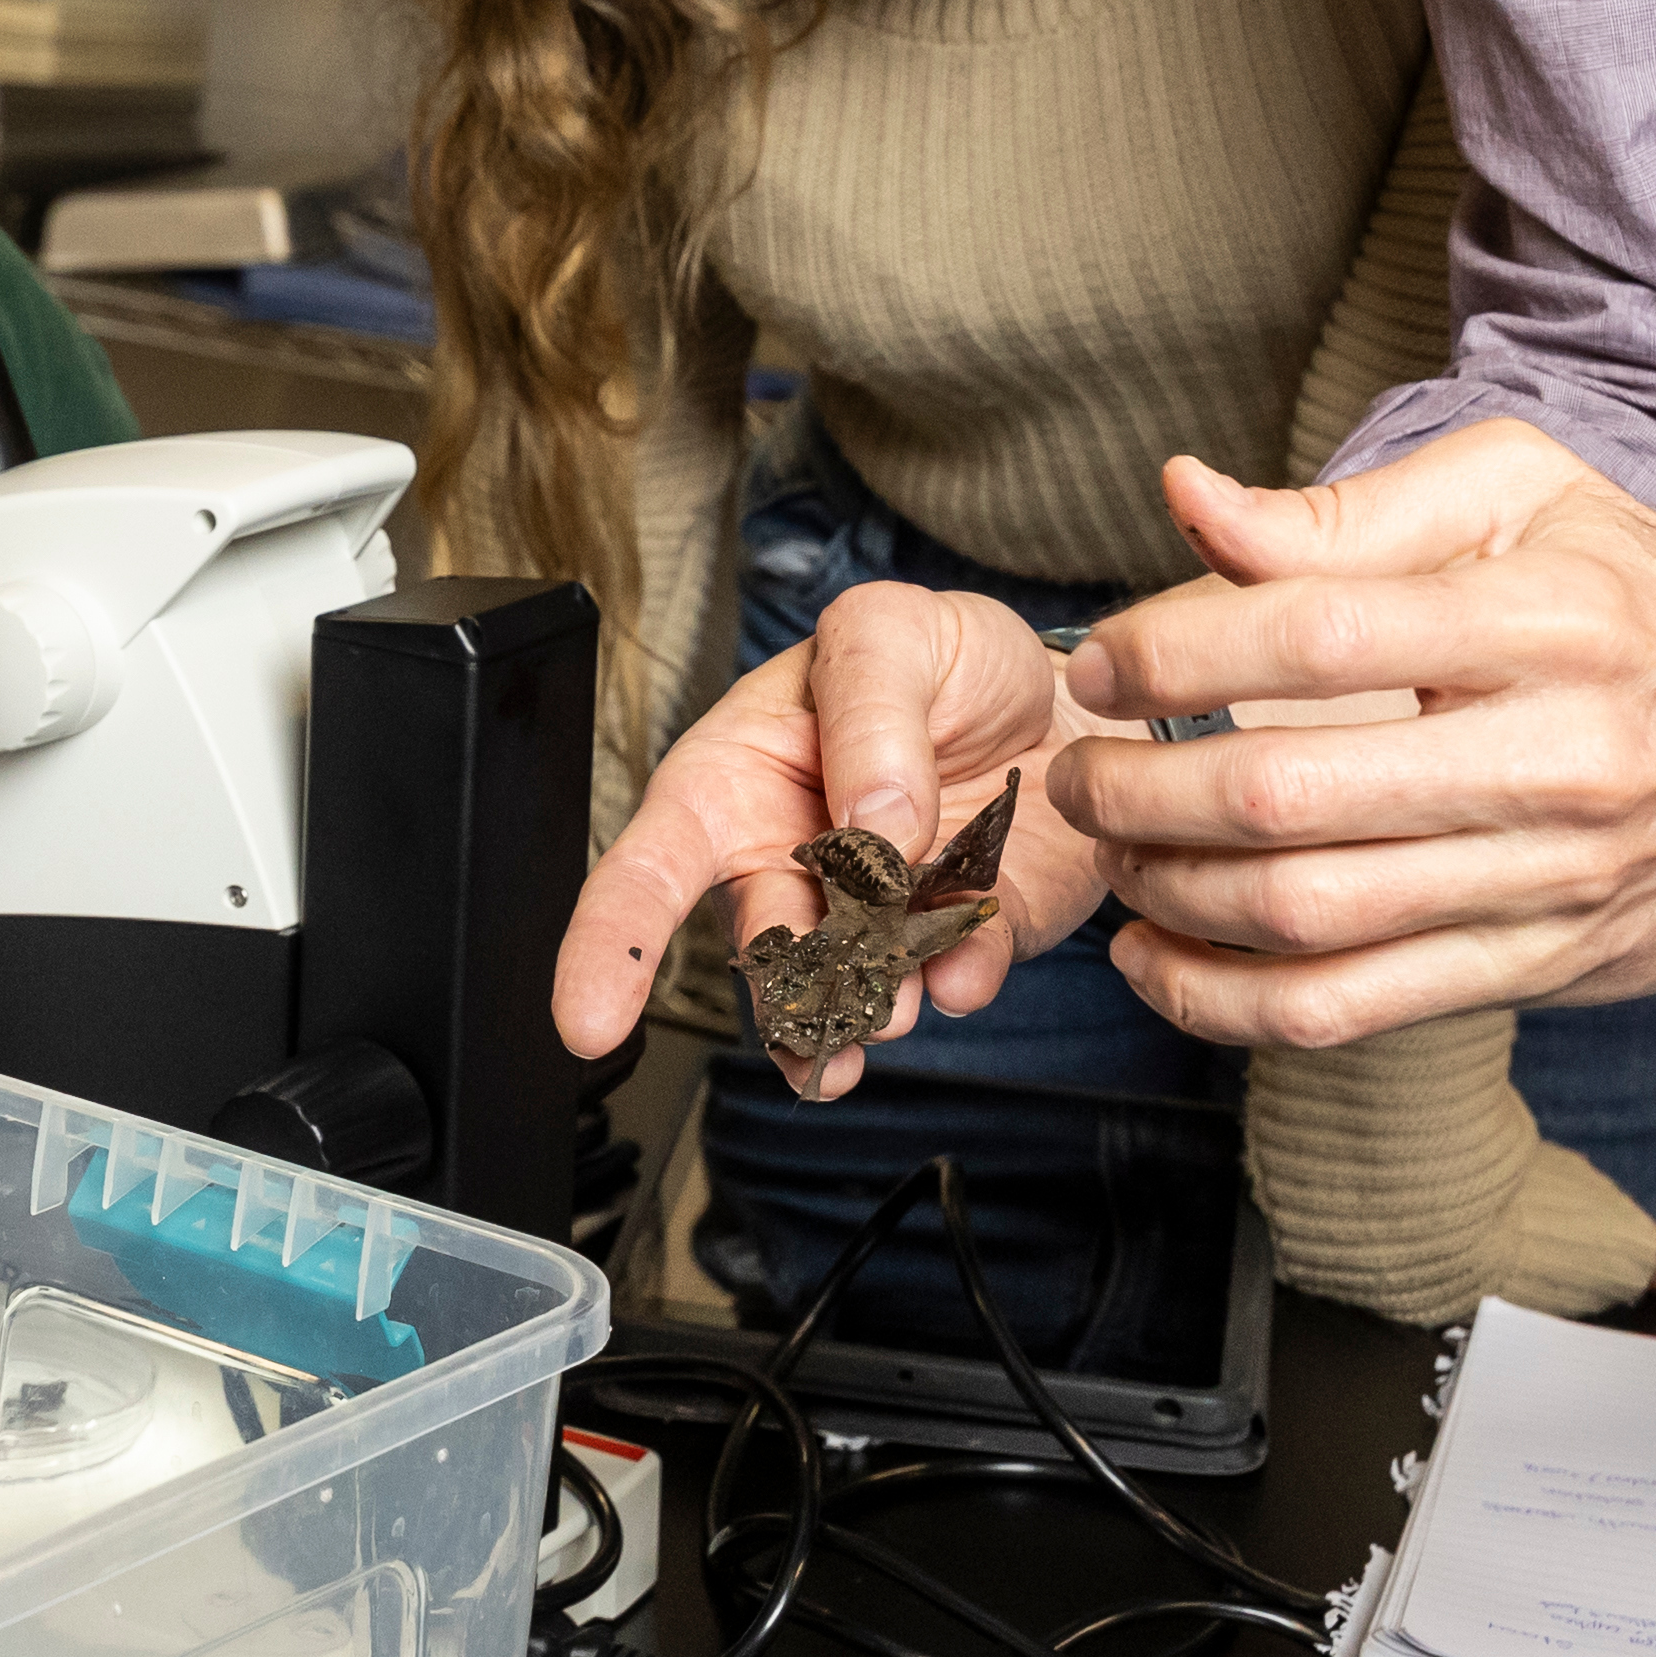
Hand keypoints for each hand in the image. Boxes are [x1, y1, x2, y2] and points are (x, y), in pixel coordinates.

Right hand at [551, 579, 1120, 1101]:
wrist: (1066, 697)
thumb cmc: (945, 655)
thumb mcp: (889, 632)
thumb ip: (870, 712)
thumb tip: (872, 828)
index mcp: (737, 781)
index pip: (649, 868)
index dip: (610, 946)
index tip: (588, 1024)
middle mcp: (793, 864)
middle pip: (759, 949)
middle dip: (784, 989)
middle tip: (825, 992)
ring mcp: (878, 917)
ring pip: (846, 991)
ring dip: (864, 1009)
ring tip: (891, 1006)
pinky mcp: (963, 942)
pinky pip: (953, 980)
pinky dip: (963, 979)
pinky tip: (966, 965)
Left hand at [1051, 422, 1655, 1042]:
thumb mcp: (1532, 497)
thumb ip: (1348, 509)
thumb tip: (1189, 498)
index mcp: (1544, 619)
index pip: (1317, 635)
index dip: (1176, 650)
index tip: (1103, 660)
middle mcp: (1552, 758)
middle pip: (1293, 793)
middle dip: (1142, 786)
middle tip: (1077, 764)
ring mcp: (1548, 879)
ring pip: (1309, 916)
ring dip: (1169, 890)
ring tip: (1110, 845)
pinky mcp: (1536, 968)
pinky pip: (1354, 1010)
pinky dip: (1228, 1001)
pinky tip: (1159, 959)